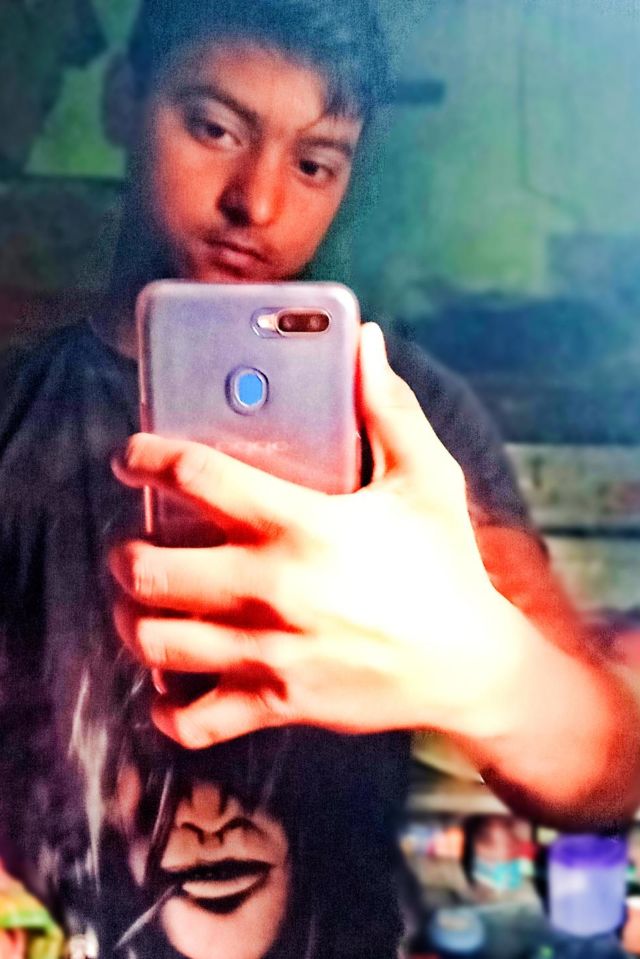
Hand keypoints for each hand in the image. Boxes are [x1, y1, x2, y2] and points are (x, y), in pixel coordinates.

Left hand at [109, 324, 514, 748]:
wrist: (470, 666)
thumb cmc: (444, 567)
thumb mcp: (426, 479)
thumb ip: (389, 408)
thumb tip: (369, 342)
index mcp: (300, 524)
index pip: (196, 477)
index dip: (147, 456)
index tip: (132, 456)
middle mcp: (271, 588)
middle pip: (148, 569)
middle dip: (123, 552)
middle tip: (133, 543)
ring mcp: (268, 652)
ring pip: (155, 641)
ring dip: (133, 620)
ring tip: (140, 604)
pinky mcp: (277, 704)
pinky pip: (193, 720)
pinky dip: (167, 708)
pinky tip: (170, 683)